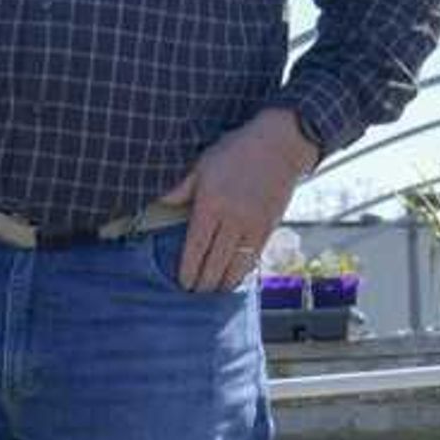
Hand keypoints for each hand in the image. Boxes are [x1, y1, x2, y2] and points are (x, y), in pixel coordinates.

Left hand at [178, 110, 318, 292]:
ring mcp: (252, 225)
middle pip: (214, 262)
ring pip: (235, 265)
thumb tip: (159, 202)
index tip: (183, 283)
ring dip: (223, 282)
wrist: (280, 145)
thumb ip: (182, 189)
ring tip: (214, 292)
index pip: (196, 247)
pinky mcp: (269, 227)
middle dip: (204, 282)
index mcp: (210, 205)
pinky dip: (243, 272)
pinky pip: (254, 258)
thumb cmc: (236, 151)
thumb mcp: (203, 165)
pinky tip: (235, 279)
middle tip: (195, 294)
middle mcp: (231, 219)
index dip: (188, 269)